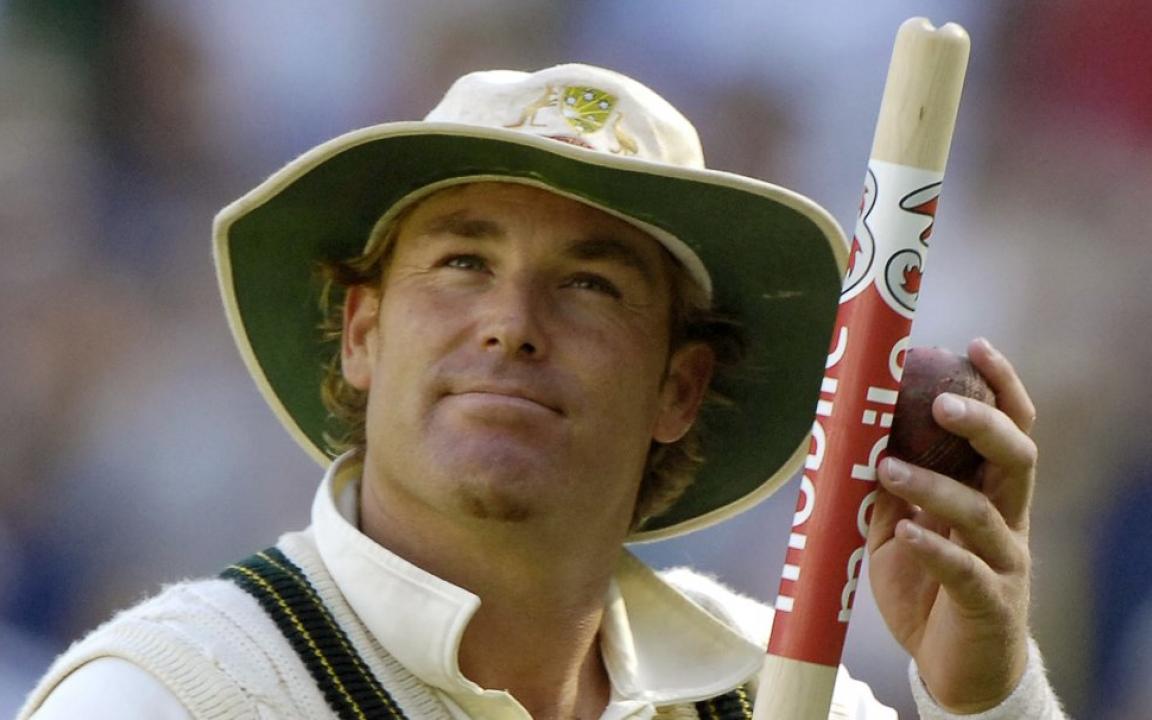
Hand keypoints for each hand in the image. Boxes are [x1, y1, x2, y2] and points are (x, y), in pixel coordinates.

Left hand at [867, 337, 1036, 712]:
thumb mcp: (897, 531)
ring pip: (985, 512)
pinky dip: (936, 548)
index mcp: (991, 494)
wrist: (954, 670)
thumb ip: (887, 490)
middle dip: (982, 423)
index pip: (1009, 429)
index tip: (972, 345)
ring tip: (888, 469)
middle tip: (942, 402)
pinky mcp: (990, 605)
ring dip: (934, 485)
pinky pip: (967, 572)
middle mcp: (1007, 521)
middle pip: (1016, 457)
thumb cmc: (927, 589)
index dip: (999, 386)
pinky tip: (908, 533)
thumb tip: (853, 438)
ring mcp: (1003, 564)